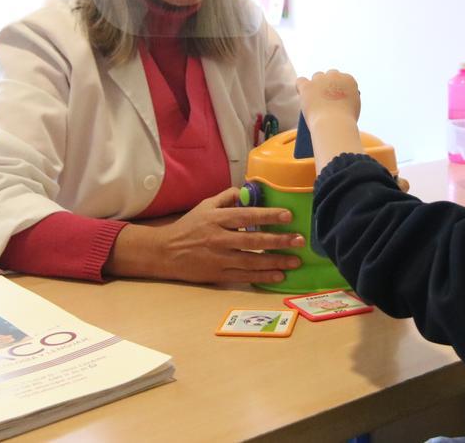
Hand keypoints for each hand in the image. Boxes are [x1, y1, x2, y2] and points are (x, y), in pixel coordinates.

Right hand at [108, 188, 304, 283]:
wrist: (165, 252)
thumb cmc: (189, 227)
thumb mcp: (205, 206)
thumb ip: (226, 197)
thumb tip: (248, 189)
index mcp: (216, 219)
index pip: (246, 216)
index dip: (268, 215)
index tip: (288, 216)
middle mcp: (219, 238)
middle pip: (253, 240)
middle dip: (279, 241)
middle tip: (299, 241)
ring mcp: (218, 258)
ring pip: (252, 261)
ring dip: (276, 261)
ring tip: (295, 261)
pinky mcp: (218, 275)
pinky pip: (244, 276)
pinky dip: (262, 276)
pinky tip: (278, 275)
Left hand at [296, 70, 360, 127]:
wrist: (334, 123)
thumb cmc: (344, 121)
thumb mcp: (353, 108)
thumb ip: (346, 99)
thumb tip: (339, 100)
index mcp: (348, 80)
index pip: (343, 78)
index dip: (339, 87)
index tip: (337, 94)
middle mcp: (335, 76)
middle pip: (330, 74)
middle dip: (328, 83)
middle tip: (326, 95)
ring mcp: (320, 79)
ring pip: (316, 77)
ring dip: (316, 84)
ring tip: (314, 97)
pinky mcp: (308, 86)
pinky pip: (301, 81)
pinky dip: (301, 86)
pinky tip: (302, 94)